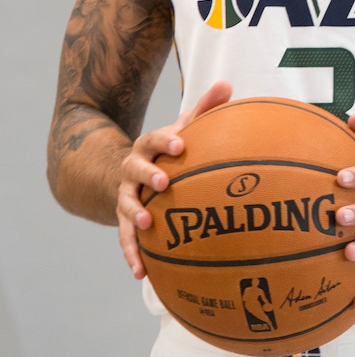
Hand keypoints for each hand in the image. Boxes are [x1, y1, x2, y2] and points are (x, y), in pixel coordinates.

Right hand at [117, 80, 231, 277]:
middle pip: (135, 169)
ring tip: (147, 226)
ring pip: (126, 204)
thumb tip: (227, 83)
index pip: (154, 139)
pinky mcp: (125, 222)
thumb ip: (205, 108)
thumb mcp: (184, 127)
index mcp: (148, 146)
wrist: (128, 174)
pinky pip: (126, 239)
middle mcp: (132, 169)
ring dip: (135, 214)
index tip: (179, 143)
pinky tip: (142, 273)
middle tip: (164, 182)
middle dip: (148, 174)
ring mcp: (126, 196)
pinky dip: (133, 255)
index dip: (166, 140)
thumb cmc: (168, 150)